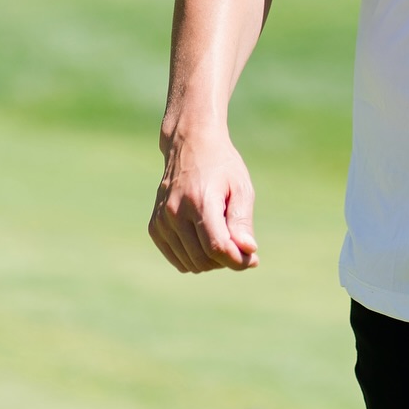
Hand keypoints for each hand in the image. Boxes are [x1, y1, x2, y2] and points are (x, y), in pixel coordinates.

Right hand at [149, 125, 259, 272]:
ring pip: (190, 264)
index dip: (237, 260)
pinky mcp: (155, 227)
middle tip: (240, 245)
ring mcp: (162, 221)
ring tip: (223, 237)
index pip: (217, 247)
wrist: (190, 144)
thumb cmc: (222, 165)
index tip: (252, 259)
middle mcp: (175, 212)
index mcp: (199, 200)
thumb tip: (248, 252)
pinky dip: (194, 258)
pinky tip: (206, 239)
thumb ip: (242, 221)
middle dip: (226, 260)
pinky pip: (178, 259)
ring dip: (211, 261)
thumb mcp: (241, 187)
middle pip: (204, 259)